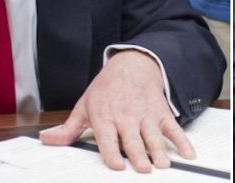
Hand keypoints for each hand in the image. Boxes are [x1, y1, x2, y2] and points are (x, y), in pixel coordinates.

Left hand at [40, 50, 193, 171]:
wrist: (132, 65)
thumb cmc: (107, 89)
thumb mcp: (85, 105)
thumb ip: (68, 128)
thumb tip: (47, 140)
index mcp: (105, 117)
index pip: (108, 138)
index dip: (112, 152)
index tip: (116, 165)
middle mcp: (126, 118)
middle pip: (133, 140)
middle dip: (139, 155)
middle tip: (143, 168)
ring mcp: (146, 115)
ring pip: (154, 136)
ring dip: (159, 150)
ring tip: (163, 164)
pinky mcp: (161, 113)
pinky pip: (173, 129)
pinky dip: (182, 141)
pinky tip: (187, 154)